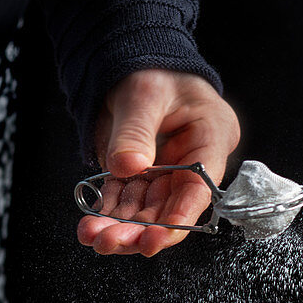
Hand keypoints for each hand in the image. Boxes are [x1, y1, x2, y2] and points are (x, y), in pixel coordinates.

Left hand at [77, 69, 240, 256]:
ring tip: (94, 237)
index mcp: (210, 137)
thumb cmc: (152, 67)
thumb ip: (136, 130)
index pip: (198, 188)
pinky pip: (128, 202)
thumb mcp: (144, 92)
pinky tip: (91, 226)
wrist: (132, 61)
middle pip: (170, 208)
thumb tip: (126, 166)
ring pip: (148, 211)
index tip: (154, 238)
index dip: (178, 218)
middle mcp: (191, 162)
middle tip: (111, 241)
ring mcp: (166, 171)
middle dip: (140, 230)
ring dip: (121, 228)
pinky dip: (110, 215)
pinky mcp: (143, 175)